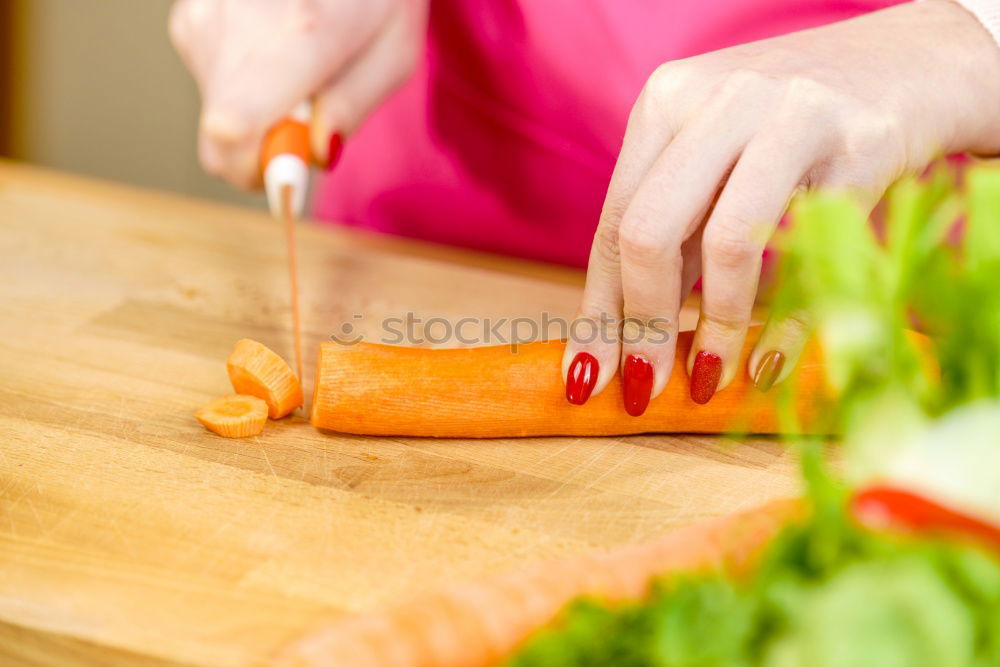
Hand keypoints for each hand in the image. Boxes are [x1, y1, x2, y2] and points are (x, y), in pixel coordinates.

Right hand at [170, 0, 426, 188]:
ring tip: (300, 58)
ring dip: (262, 107)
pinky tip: (275, 40)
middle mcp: (234, 26)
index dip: (260, 170)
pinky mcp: (187, 17)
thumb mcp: (393, 50)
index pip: (235, 131)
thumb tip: (314, 154)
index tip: (292, 171)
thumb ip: (353, 108)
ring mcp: (201, 18)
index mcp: (298, 35)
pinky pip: (213, 82)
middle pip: (223, 139)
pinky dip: (247, 79)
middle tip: (314, 112)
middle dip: (270, 144)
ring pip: (220, 113)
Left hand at [563, 0, 999, 412]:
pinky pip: (809, 253)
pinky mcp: (860, 145)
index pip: (614, 223)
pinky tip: (767, 363)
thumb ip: (673, 229)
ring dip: (714, 329)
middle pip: (649, 231)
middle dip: (643, 324)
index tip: (590, 376)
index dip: (598, 310)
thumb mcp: (713, 158)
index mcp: (666, 102)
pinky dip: (785, 323)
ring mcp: (791, 115)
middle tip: (647, 387)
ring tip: (708, 379)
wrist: (913, 64)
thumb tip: (625, 334)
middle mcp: (719, 100)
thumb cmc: (790, 128)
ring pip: (726, 242)